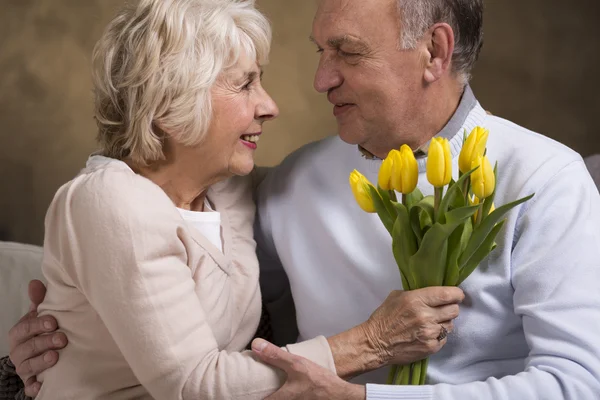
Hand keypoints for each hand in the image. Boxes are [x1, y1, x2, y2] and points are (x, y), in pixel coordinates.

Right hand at [8, 280, 66, 396]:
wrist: (42, 355)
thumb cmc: (43, 331)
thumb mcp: (41, 315)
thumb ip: (40, 300)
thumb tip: (35, 282)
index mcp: (20, 333)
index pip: (24, 328)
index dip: (37, 325)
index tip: (53, 321)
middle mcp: (19, 351)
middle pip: (27, 347)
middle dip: (44, 342)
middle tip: (62, 338)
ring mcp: (25, 368)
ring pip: (28, 367)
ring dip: (41, 362)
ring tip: (55, 357)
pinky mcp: (32, 383)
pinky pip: (30, 387)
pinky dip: (34, 387)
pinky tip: (41, 386)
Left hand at [251, 339, 364, 399]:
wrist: (341, 395)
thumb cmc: (320, 381)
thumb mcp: (296, 364)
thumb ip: (275, 356)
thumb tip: (256, 346)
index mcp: (280, 399)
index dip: (248, 395)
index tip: (240, 390)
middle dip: (259, 394)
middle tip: (249, 387)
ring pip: (277, 399)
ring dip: (271, 394)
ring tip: (263, 387)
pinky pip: (285, 399)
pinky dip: (281, 395)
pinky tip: (283, 387)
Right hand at [363, 287, 463, 365]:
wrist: (376, 343)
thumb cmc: (384, 318)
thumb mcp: (396, 297)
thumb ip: (416, 293)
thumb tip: (432, 294)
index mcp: (416, 300)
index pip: (447, 295)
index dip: (457, 294)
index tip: (458, 295)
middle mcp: (426, 316)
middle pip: (454, 310)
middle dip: (451, 308)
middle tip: (443, 309)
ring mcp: (430, 333)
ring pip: (450, 325)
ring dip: (443, 323)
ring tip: (432, 323)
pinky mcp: (431, 347)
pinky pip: (444, 338)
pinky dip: (438, 336)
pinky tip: (427, 334)